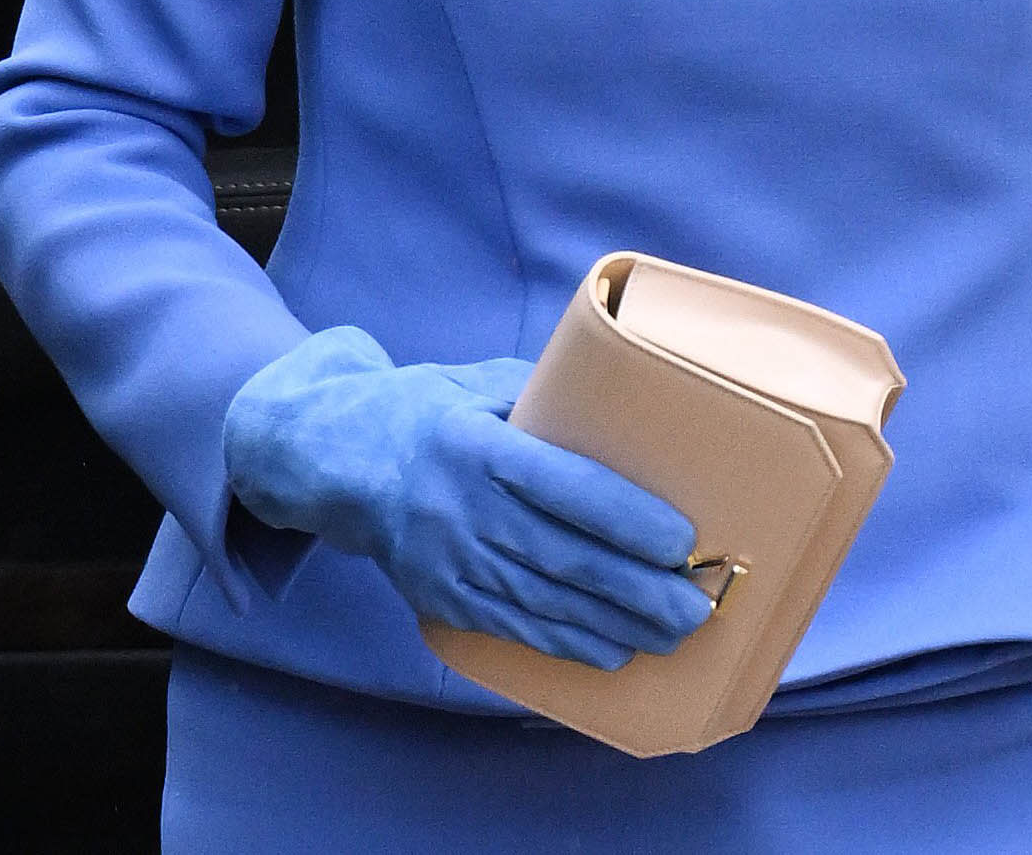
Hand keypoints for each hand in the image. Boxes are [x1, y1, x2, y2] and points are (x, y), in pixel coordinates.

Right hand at [221, 328, 715, 669]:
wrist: (333, 459)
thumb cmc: (424, 410)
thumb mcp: (477, 382)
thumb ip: (548, 395)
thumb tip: (627, 403)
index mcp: (473, 444)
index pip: (560, 486)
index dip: (623, 518)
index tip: (680, 539)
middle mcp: (459, 507)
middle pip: (561, 558)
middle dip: (637, 589)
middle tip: (698, 605)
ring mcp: (447, 560)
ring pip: (544, 602)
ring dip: (615, 623)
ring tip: (674, 631)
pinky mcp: (439, 596)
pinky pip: (513, 627)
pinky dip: (567, 642)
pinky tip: (614, 649)